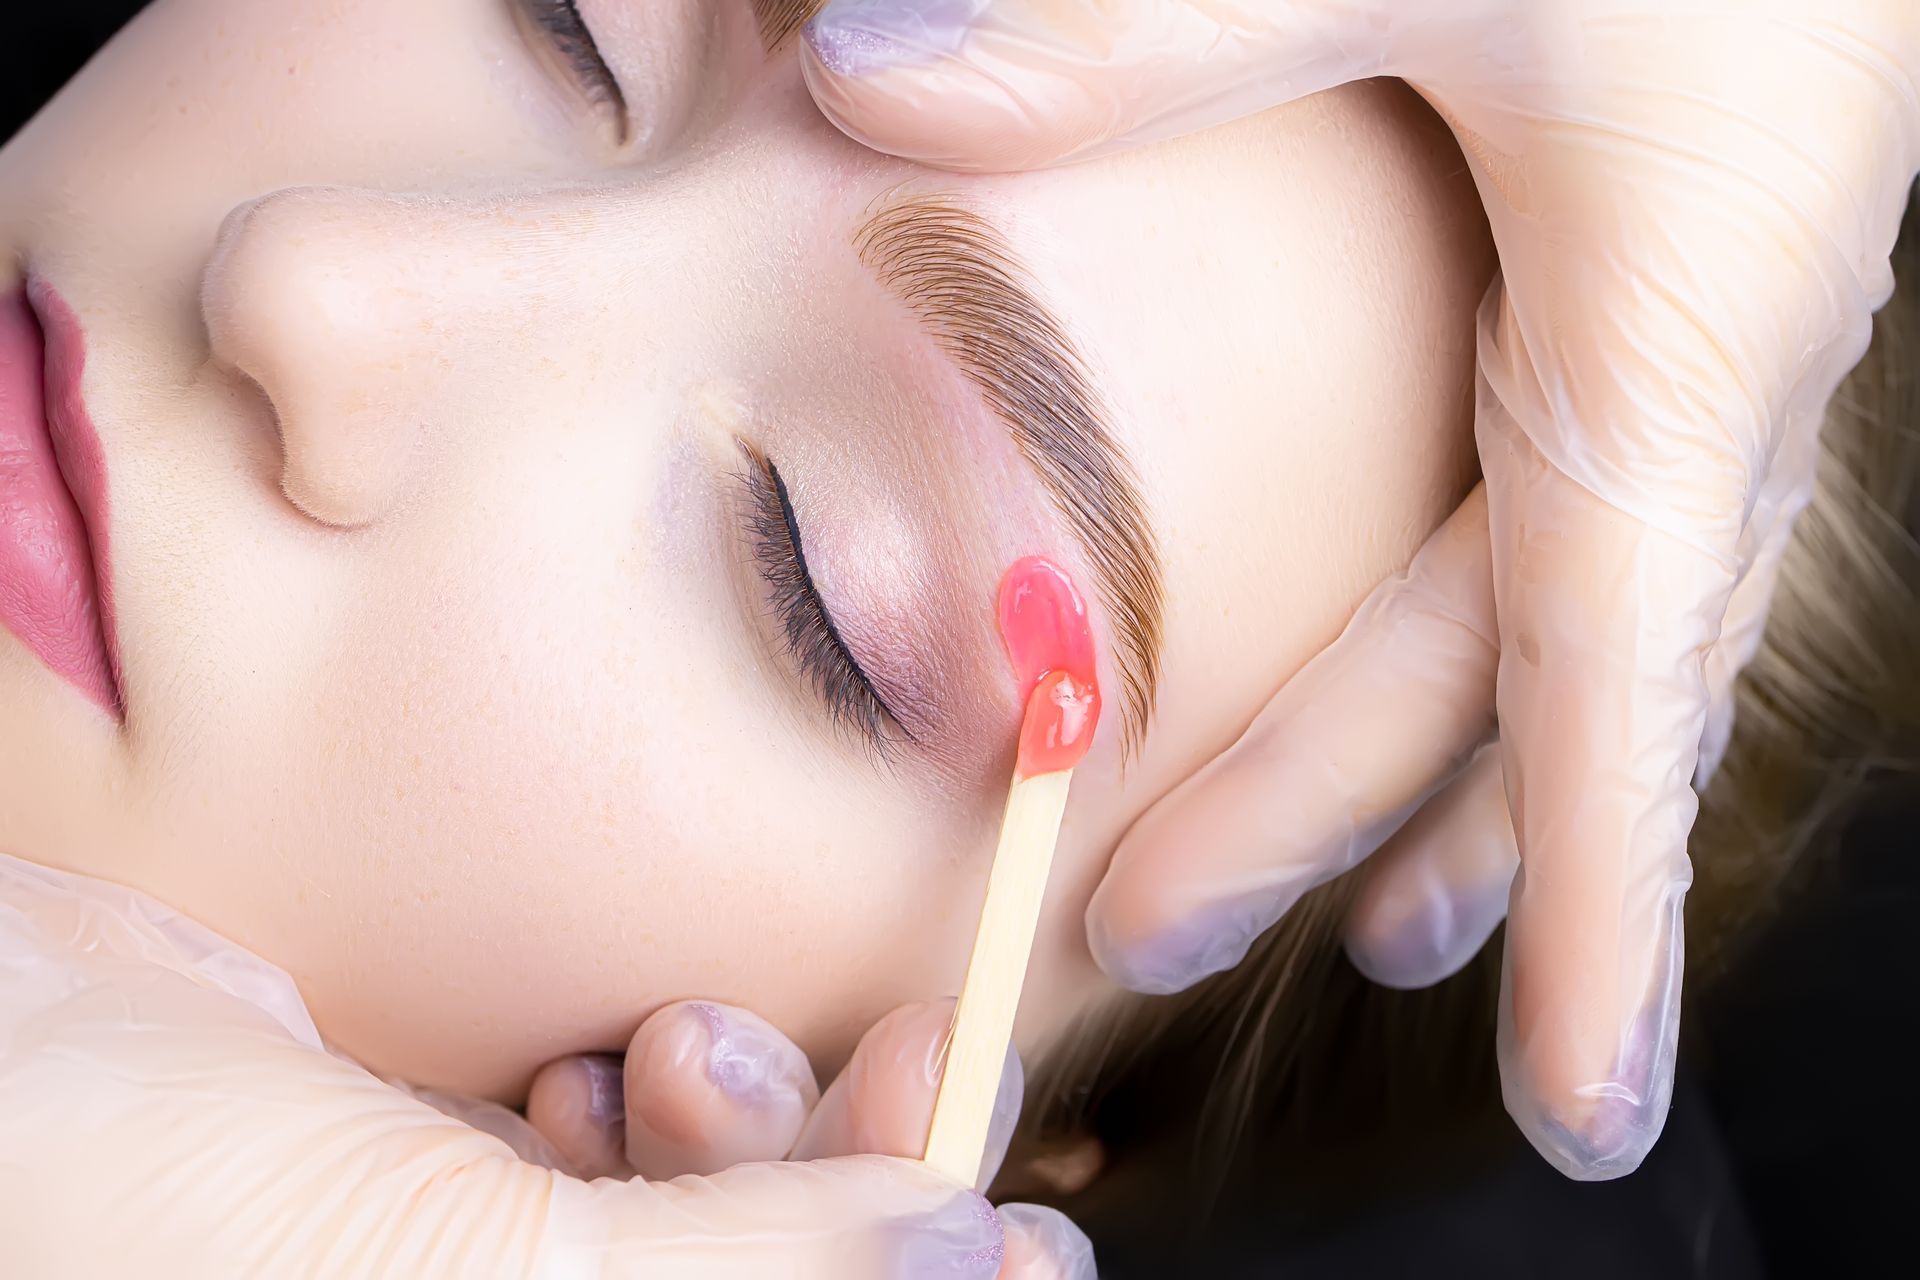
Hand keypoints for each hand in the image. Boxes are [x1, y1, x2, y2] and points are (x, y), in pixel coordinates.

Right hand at [0, 854, 1087, 1276]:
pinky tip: (600, 1062)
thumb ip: (734, 1278)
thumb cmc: (132, 1225)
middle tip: (931, 1055)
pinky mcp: (435, 1196)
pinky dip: (643, 1100)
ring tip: (680, 1051)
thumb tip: (961, 1253)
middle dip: (860, 1188)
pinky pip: (609, 1160)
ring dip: (741, 1121)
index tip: (1035, 1241)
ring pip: (704, 1217)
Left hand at [797, 0, 1919, 1178]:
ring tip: (1384, 906)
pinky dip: (1520, 631)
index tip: (1582, 1111)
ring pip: (1575, 616)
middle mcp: (1710, 370)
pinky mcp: (1678, 259)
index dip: (1596, 926)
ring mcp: (1704, 325)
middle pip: (1511, 673)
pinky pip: (1597, 508)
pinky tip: (1474, 647)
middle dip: (1350, 825)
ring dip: (1468, 771)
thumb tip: (862, 81)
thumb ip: (1135, 32)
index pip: (1606, 709)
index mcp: (1670, 344)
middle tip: (1157, 934)